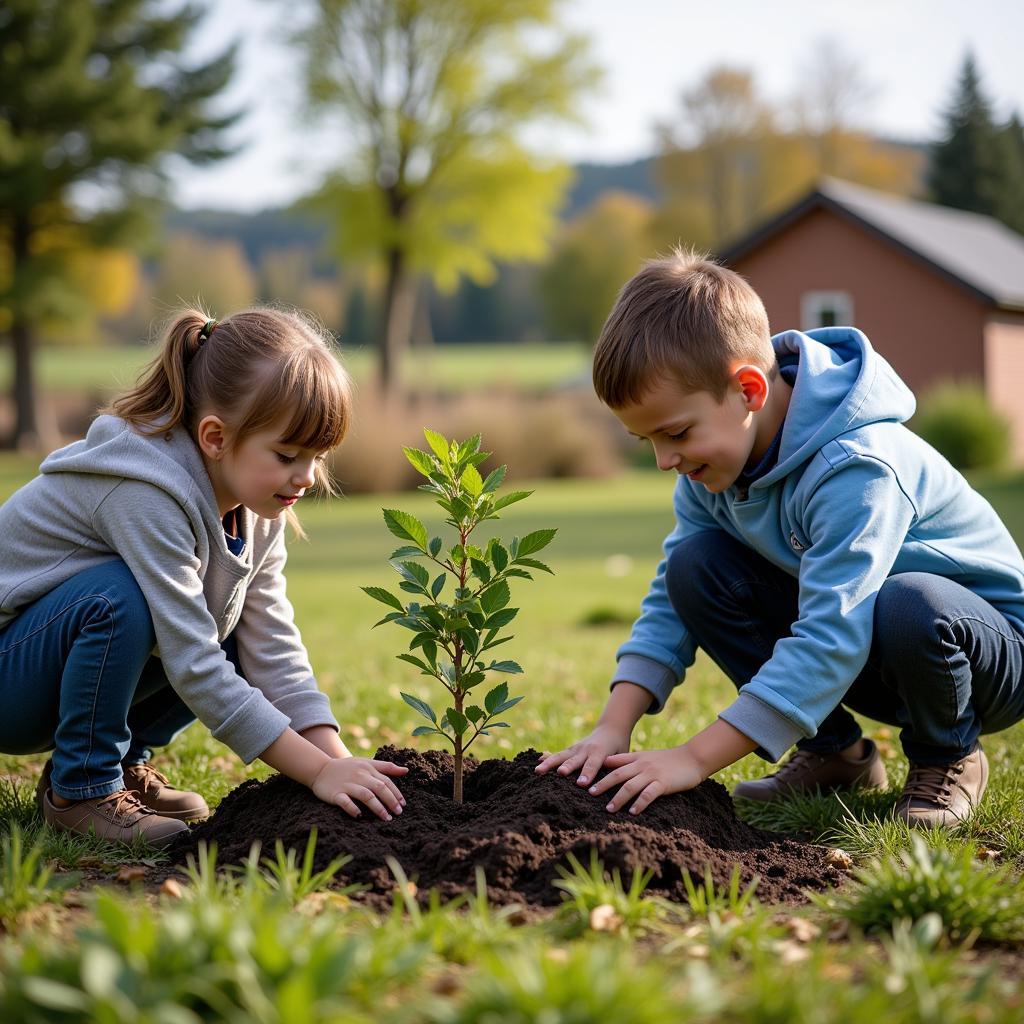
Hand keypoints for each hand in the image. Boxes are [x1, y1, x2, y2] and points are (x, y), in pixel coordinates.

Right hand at [311, 757, 407, 819]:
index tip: (403, 804)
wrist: (320, 769)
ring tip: (386, 818)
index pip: (386, 781)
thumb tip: (406, 771)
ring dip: (377, 807)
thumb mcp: (366, 763)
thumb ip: (386, 767)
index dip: (396, 793)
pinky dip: (353, 808)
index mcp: (368, 768)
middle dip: (390, 801)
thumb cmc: (347, 768)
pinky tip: (359, 816)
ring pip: (366, 795)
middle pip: (379, 788)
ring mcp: (347, 785)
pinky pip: (345, 802)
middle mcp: (359, 775)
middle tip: (398, 813)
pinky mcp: (335, 794)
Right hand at [535, 723, 631, 787]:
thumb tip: (614, 785)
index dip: (588, 773)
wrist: (611, 729)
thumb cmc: (619, 746)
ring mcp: (576, 748)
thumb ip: (616, 767)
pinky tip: (537, 763)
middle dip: (567, 767)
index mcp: (600, 751)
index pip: (594, 764)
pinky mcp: (570, 750)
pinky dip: (548, 758)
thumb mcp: (622, 755)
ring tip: (538, 771)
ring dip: (550, 763)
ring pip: (561, 756)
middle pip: (574, 760)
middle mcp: (586, 749)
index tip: (581, 784)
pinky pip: (558, 754)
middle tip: (560, 773)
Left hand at [588, 746, 703, 814]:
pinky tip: (633, 812)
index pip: (614, 765)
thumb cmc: (668, 759)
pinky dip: (640, 803)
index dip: (599, 772)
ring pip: (631, 786)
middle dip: (603, 785)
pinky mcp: (663, 783)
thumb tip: (606, 763)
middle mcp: (642, 765)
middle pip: (618, 775)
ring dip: (618, 798)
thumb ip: (627, 760)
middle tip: (590, 794)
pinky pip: (649, 794)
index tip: (586, 780)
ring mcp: (652, 774)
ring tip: (609, 809)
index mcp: (636, 758)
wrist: (692, 758)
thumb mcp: (645, 756)